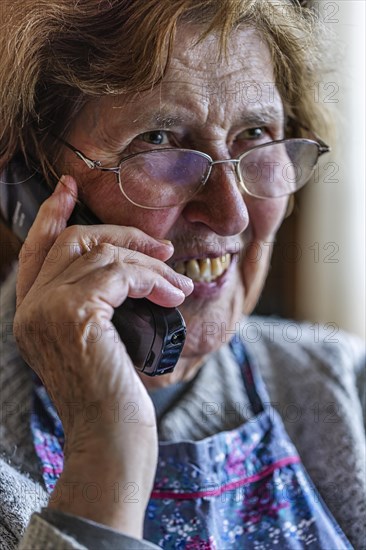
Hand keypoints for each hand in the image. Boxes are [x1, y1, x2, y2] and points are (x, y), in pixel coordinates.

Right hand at [14, 176, 192, 536]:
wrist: (111, 439)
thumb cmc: (111, 395)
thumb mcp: (96, 342)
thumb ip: (93, 305)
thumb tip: (125, 270)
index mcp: (31, 313)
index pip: (36, 250)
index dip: (52, 215)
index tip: (70, 188)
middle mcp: (30, 308)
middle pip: (73, 241)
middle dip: (122, 236)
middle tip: (161, 247)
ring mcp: (48, 310)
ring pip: (102, 255)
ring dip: (149, 263)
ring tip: (178, 281)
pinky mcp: (75, 314)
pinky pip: (120, 274)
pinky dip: (153, 278)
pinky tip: (173, 294)